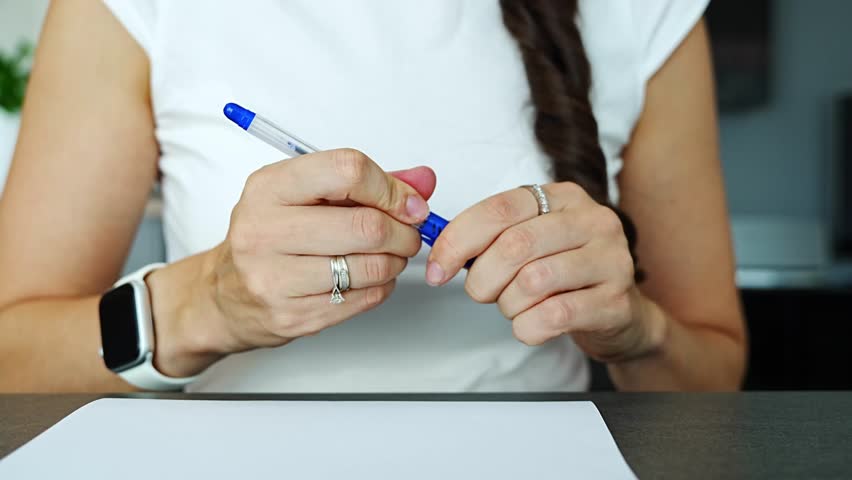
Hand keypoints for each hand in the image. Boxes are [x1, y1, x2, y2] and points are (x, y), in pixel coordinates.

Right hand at [203, 149, 433, 352]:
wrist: (225, 295)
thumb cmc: (272, 236)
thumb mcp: (307, 195)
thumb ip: (367, 184)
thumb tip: (423, 181)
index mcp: (268, 188)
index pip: (346, 171)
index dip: (391, 188)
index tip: (409, 204)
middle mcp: (263, 230)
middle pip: (365, 226)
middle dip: (402, 232)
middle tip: (408, 235)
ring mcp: (273, 278)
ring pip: (368, 267)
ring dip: (394, 262)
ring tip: (389, 256)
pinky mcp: (291, 316)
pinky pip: (361, 299)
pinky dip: (380, 287)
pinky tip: (369, 278)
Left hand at [426, 182, 660, 361]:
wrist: (621, 314)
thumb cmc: (564, 275)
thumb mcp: (531, 243)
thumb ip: (490, 238)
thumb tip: (441, 252)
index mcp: (563, 197)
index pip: (500, 209)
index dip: (458, 240)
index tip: (437, 268)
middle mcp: (592, 220)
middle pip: (514, 246)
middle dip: (482, 279)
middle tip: (481, 293)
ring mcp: (611, 259)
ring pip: (533, 282)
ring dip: (508, 304)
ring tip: (515, 306)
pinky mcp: (616, 301)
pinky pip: (554, 316)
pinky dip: (528, 327)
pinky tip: (531, 325)